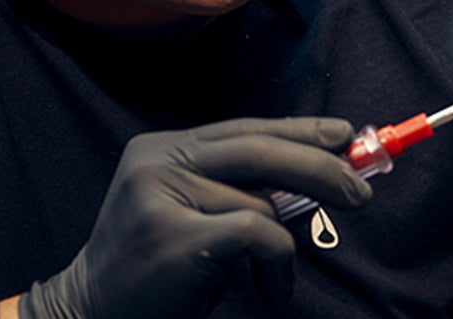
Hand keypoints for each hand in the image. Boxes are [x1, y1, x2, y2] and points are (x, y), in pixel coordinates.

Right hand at [19, 118, 373, 318]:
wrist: (92, 313)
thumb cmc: (156, 274)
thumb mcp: (190, 217)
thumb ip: (237, 190)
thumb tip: (316, 178)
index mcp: (160, 151)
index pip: (243, 129)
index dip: (297, 130)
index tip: (342, 136)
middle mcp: (156, 163)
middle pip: (260, 149)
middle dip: (320, 168)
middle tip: (359, 194)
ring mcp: (161, 196)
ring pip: (264, 202)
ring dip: (283, 247)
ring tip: (269, 278)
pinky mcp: (177, 235)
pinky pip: (261, 234)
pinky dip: (279, 266)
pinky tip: (268, 290)